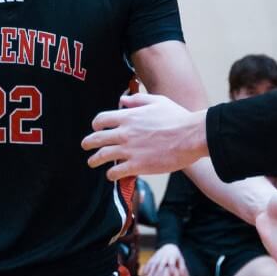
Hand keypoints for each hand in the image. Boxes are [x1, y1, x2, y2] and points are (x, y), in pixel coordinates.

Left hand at [84, 91, 208, 178]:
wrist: (191, 136)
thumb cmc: (177, 118)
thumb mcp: (158, 101)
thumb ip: (138, 100)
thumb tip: (123, 100)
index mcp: (128, 116)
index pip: (101, 120)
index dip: (96, 125)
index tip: (96, 128)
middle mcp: (124, 133)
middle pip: (96, 139)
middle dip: (88, 143)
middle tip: (85, 146)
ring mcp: (129, 150)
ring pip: (102, 156)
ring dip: (94, 160)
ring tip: (92, 162)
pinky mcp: (137, 165)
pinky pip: (115, 172)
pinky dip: (110, 174)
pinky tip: (111, 175)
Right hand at [139, 243, 184, 275]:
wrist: (169, 247)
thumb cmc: (176, 257)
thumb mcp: (181, 260)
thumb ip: (182, 267)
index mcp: (172, 257)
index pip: (172, 263)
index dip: (171, 269)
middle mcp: (164, 256)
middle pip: (162, 264)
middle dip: (160, 272)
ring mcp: (158, 256)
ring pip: (154, 263)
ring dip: (151, 270)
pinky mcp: (154, 256)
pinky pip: (149, 262)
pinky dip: (146, 267)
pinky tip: (144, 273)